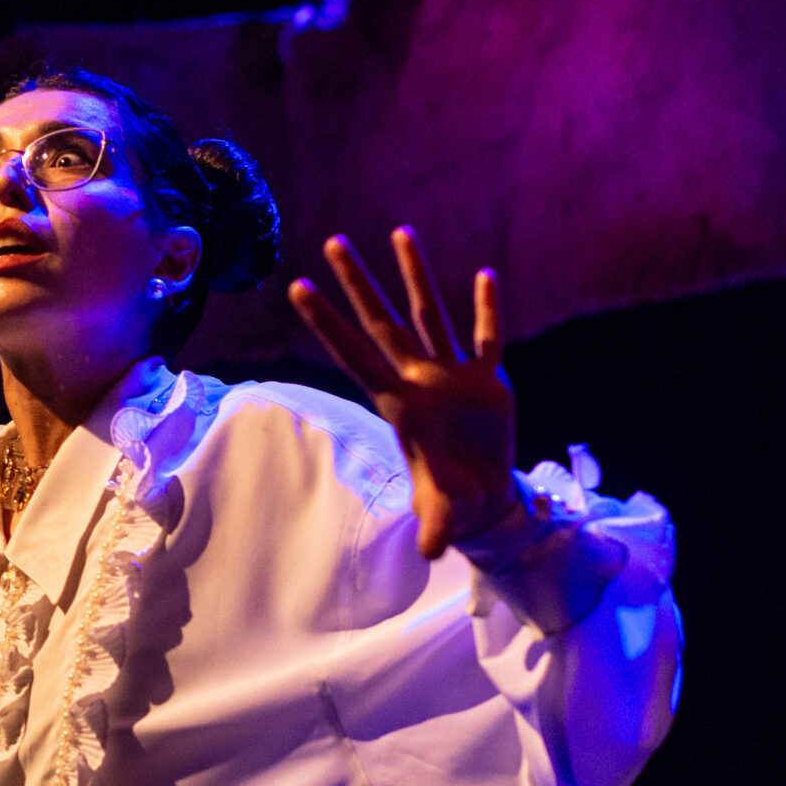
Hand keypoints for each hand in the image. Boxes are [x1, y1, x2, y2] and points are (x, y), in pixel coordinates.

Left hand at [289, 227, 518, 558]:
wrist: (484, 497)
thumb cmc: (452, 501)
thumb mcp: (445, 513)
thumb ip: (436, 524)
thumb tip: (431, 553)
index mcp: (400, 404)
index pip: (355, 354)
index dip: (328, 324)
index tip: (298, 288)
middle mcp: (419, 380)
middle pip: (382, 321)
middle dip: (358, 283)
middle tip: (332, 240)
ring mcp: (452, 374)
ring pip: (430, 313)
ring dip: (416, 274)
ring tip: (400, 231)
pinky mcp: (487, 378)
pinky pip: (487, 336)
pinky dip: (488, 310)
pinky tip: (485, 276)